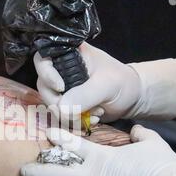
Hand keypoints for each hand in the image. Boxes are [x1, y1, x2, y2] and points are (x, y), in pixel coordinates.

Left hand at [21, 125, 175, 175]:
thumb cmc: (159, 167)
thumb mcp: (153, 143)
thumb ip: (142, 134)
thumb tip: (136, 128)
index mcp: (101, 157)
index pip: (75, 145)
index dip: (60, 138)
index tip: (47, 134)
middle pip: (57, 171)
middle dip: (38, 171)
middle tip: (23, 170)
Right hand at [34, 42, 175, 122]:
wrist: (132, 98)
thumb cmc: (122, 82)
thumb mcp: (106, 85)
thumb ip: (84, 95)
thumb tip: (60, 109)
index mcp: (69, 54)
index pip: (43, 60)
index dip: (47, 75)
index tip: (62, 88)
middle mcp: (61, 70)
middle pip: (44, 86)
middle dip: (60, 102)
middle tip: (79, 109)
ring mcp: (63, 89)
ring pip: (51, 104)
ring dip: (70, 114)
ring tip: (95, 112)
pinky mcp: (67, 104)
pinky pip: (61, 116)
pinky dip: (74, 121)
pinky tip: (93, 118)